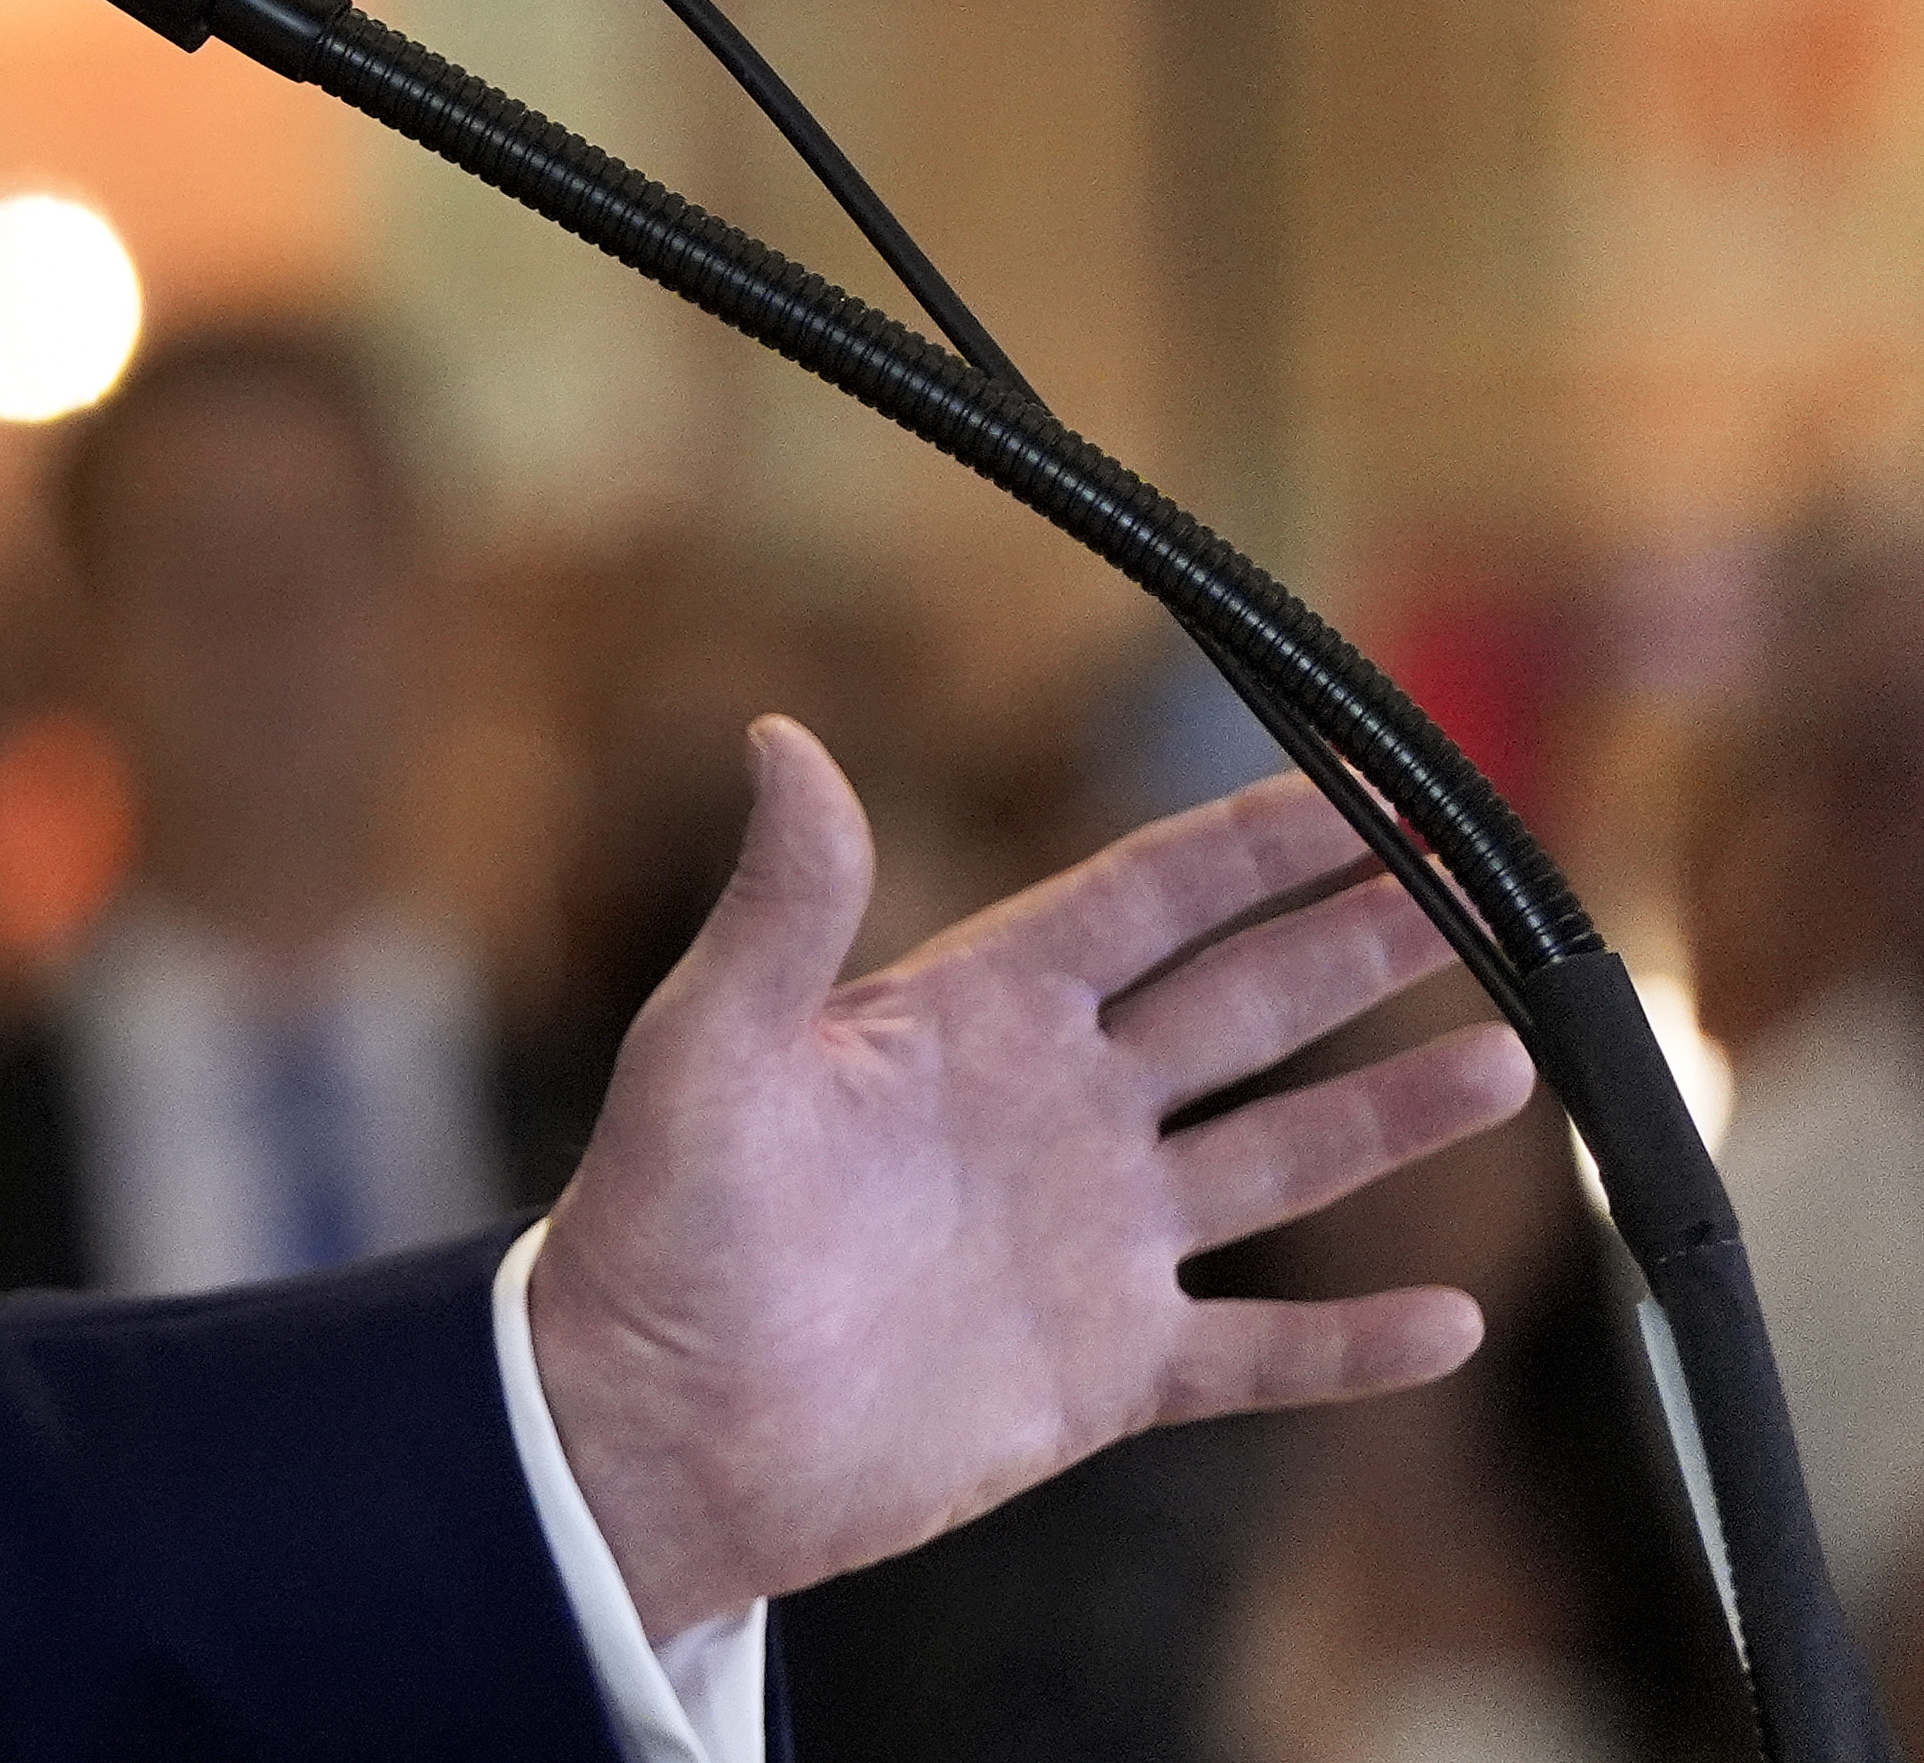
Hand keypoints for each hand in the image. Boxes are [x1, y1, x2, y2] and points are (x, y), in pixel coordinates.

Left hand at [528, 717, 1536, 1639]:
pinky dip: (1351, 1345)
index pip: (1145, 898)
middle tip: (1479, 888)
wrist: (654, 1428)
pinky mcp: (1103, 1372)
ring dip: (1390, 1113)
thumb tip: (782, 738)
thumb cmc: (656, 1226)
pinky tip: (1448, 1323)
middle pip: (1240, 1005)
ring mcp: (1088, 1241)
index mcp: (970, 1016)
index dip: (1256, 841)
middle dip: (1357, 944)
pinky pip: (1257, 1349)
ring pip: (1278, 1158)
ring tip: (1511, 1061)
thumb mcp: (711, 1045)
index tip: (1370, 780)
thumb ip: (780, 903)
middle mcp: (1050, 1112)